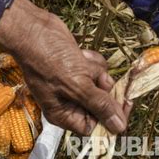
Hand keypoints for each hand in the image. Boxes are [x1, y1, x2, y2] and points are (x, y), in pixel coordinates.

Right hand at [0, 0, 129, 134]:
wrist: (34, 30)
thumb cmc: (50, 60)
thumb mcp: (77, 85)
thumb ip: (100, 106)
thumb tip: (119, 128)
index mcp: (63, 114)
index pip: (94, 126)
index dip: (109, 117)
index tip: (125, 102)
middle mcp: (68, 102)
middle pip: (100, 105)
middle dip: (103, 89)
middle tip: (99, 77)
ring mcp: (72, 83)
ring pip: (100, 84)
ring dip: (97, 72)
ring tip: (82, 62)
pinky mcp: (77, 67)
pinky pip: (96, 69)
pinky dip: (92, 61)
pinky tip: (81, 54)